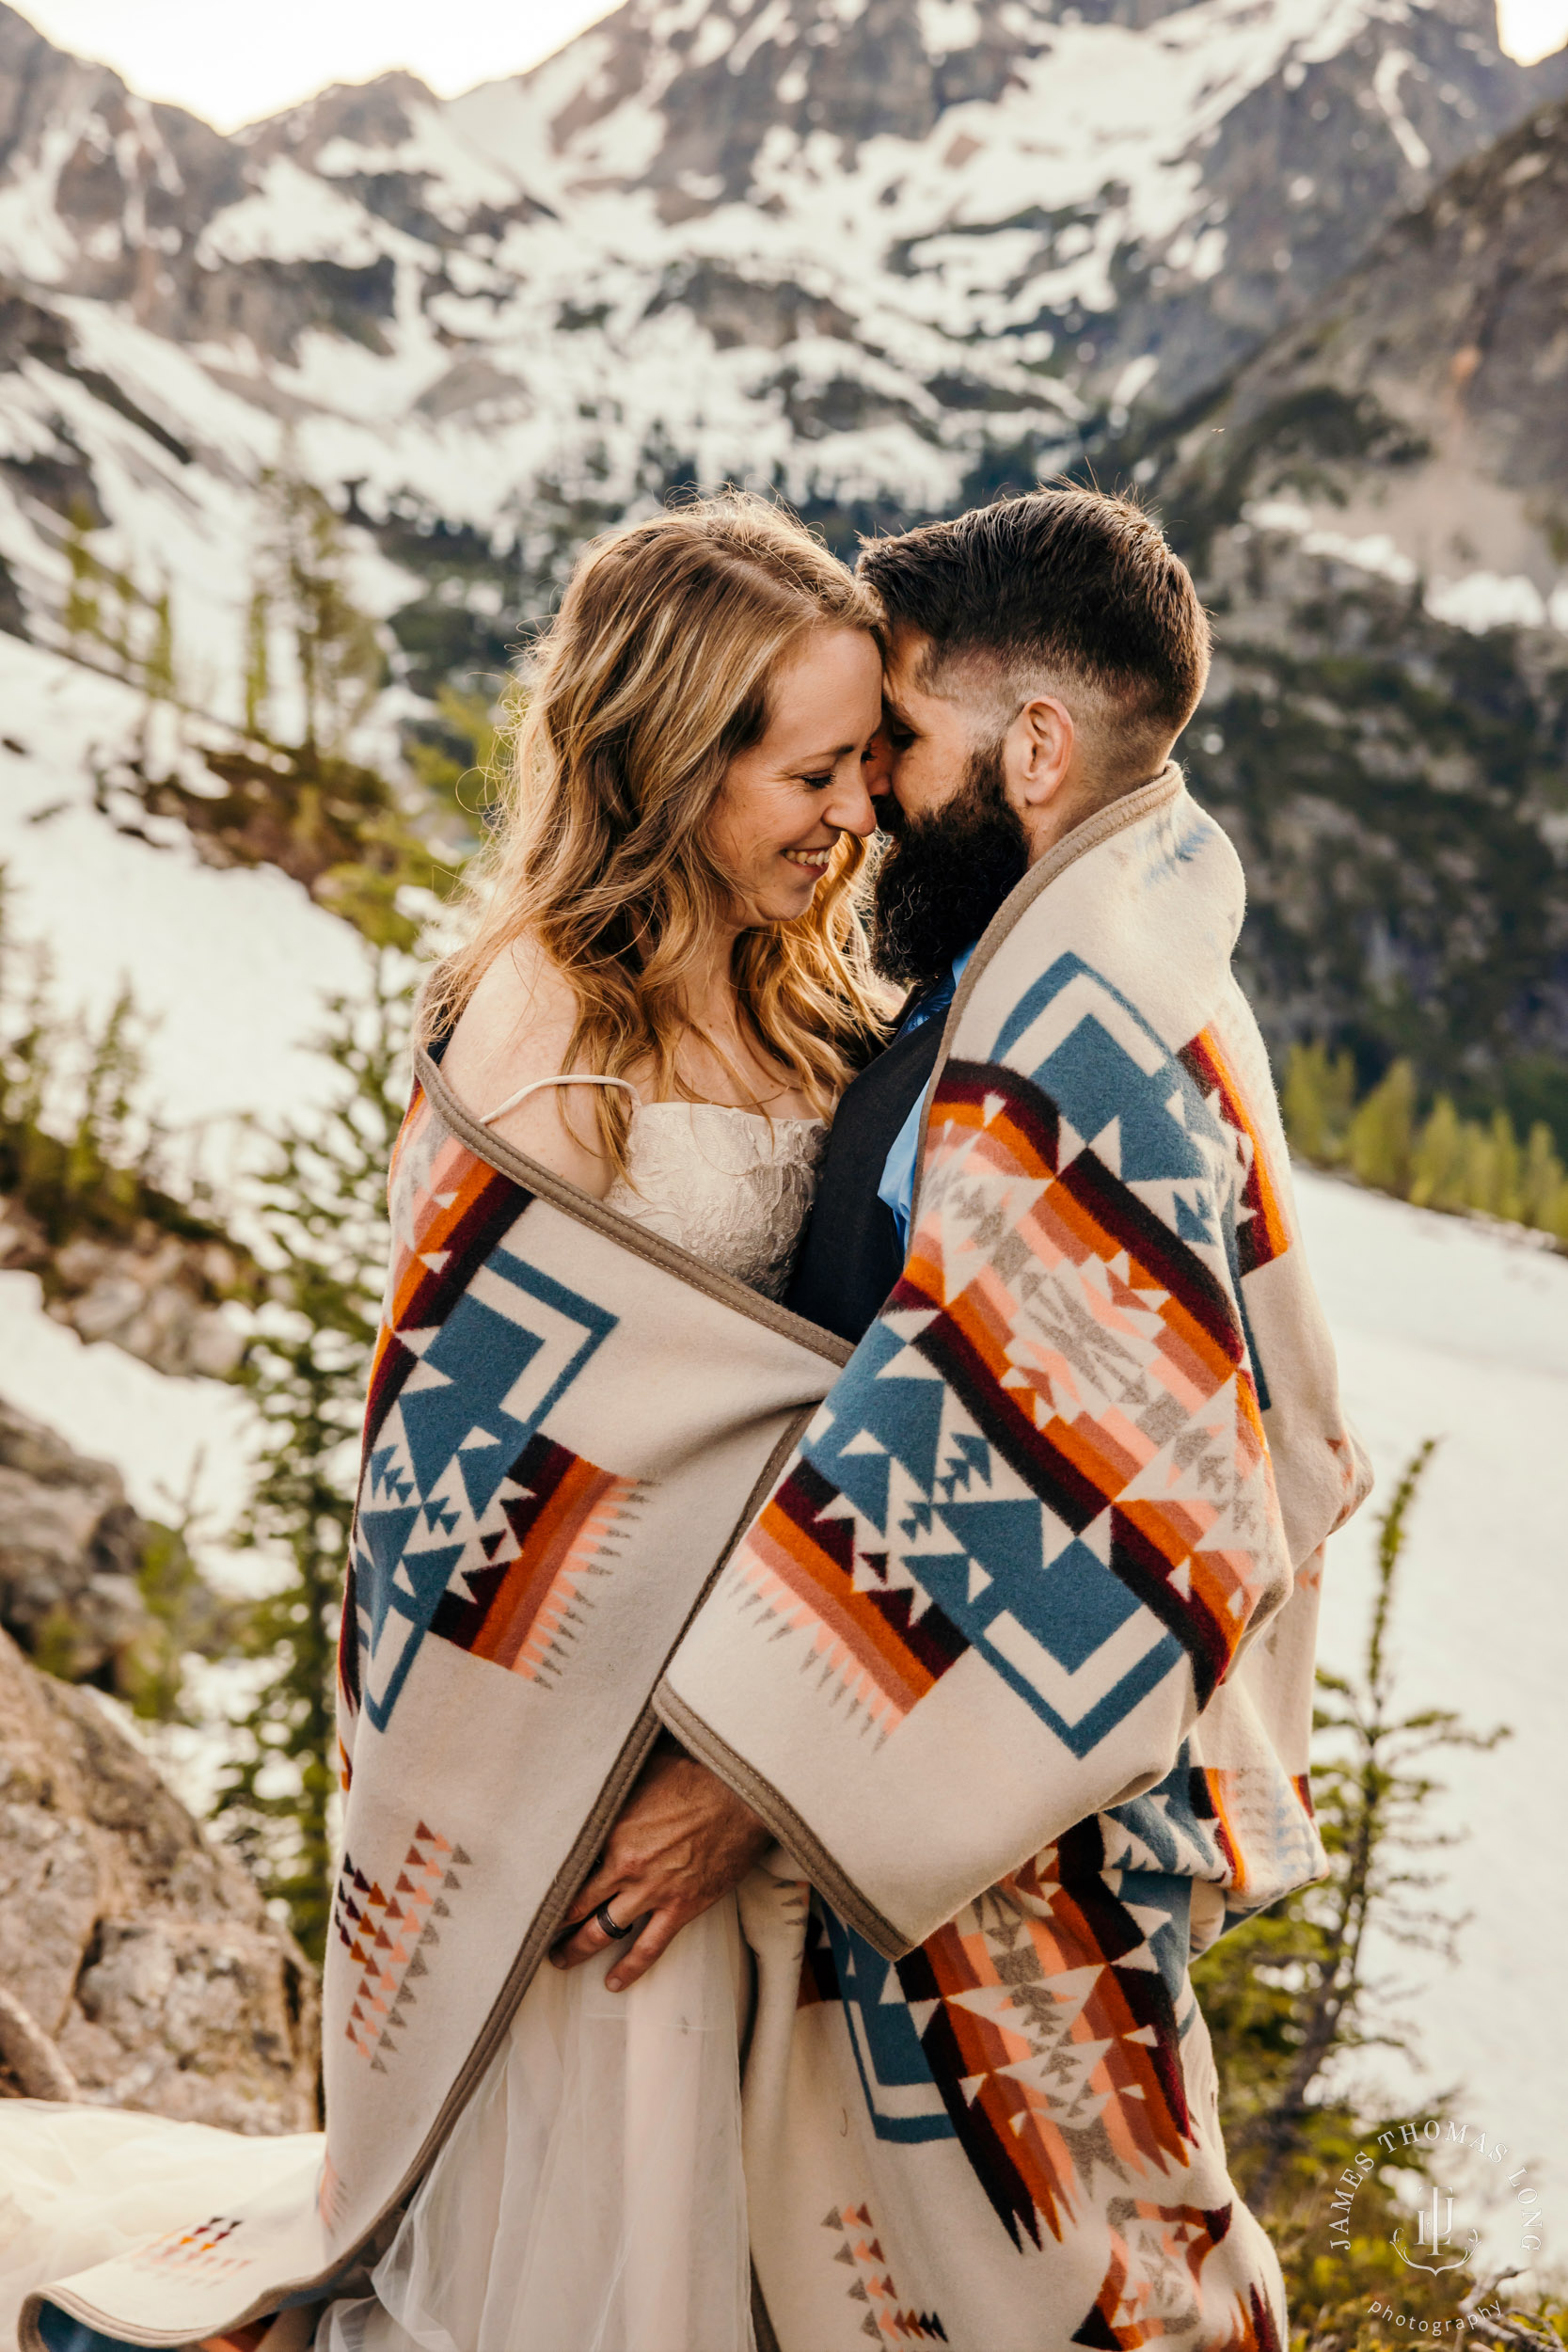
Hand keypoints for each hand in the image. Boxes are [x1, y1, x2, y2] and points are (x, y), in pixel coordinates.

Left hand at [549, 1743, 770, 1991]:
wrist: (744, 1795)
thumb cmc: (697, 1774)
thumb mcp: (645, 1768)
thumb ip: (617, 1780)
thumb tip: (595, 1767)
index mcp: (611, 1831)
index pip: (568, 1865)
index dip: (547, 1882)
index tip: (530, 1891)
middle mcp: (625, 1866)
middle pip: (576, 1904)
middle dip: (552, 1922)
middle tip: (534, 1933)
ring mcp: (653, 1891)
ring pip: (603, 1932)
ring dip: (578, 1949)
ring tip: (561, 1960)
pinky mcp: (681, 1908)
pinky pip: (649, 1948)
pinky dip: (630, 1968)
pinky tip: (614, 1982)